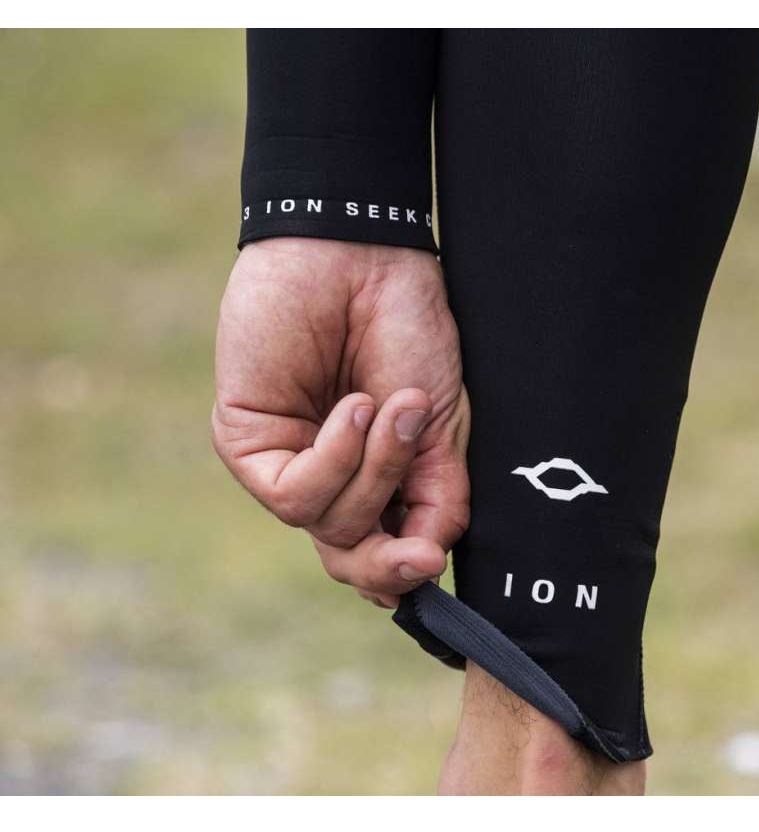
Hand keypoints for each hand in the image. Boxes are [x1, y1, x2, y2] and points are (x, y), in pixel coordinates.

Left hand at [212, 238, 469, 607]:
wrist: (366, 259)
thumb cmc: (407, 329)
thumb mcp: (440, 427)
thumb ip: (436, 500)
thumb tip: (427, 564)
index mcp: (376, 475)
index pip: (379, 549)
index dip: (401, 572)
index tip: (431, 564)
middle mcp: (328, 476)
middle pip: (347, 557)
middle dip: (387, 563)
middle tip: (422, 555)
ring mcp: (287, 462)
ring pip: (329, 526)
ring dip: (377, 471)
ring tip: (395, 407)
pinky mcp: (245, 444)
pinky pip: (293, 494)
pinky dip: (336, 456)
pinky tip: (354, 406)